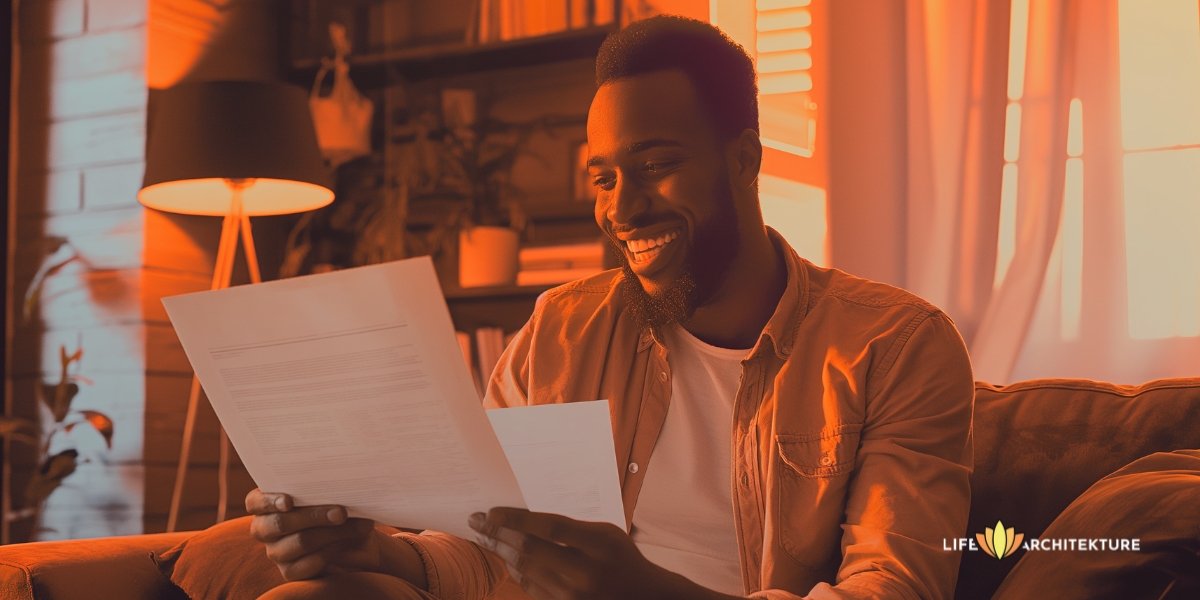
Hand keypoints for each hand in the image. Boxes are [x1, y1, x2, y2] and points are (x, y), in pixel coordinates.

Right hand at [245, 488, 422, 583]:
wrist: (350, 535)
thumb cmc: (333, 504)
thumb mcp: (328, 493)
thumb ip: (325, 487)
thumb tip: (340, 482)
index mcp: (264, 504)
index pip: (255, 502)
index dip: (269, 501)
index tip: (288, 501)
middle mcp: (264, 529)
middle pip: (280, 523)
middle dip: (313, 516)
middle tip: (341, 512)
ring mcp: (275, 552)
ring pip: (301, 542)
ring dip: (332, 533)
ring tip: (357, 526)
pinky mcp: (290, 571)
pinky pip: (309, 563)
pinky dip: (332, 550)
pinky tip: (347, 542)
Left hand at [469, 507, 723, 599]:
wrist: (642, 597)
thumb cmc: (620, 557)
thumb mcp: (605, 533)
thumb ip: (570, 527)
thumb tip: (524, 518)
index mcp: (600, 545)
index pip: (550, 528)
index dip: (516, 519)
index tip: (492, 512)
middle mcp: (586, 574)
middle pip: (531, 551)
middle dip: (498, 535)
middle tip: (476, 522)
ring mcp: (575, 597)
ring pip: (526, 572)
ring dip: (502, 553)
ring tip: (486, 538)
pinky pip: (532, 590)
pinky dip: (518, 573)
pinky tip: (509, 559)